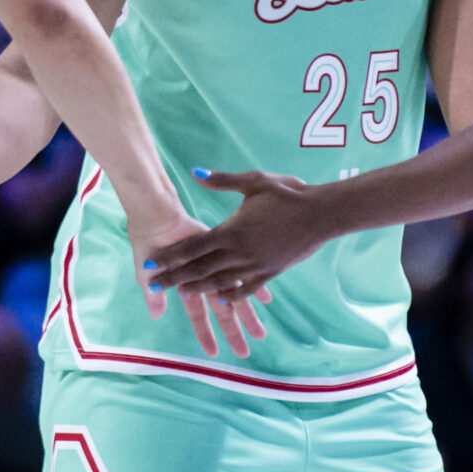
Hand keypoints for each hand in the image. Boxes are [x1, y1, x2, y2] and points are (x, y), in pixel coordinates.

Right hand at [131, 206, 267, 358]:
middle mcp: (204, 282)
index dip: (205, 334)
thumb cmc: (148, 243)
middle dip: (233, 332)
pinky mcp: (223, 253)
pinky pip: (242, 270)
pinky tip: (267, 298)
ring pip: (235, 295)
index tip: (213, 353)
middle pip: (222, 311)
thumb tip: (156, 315)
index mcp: (186, 287)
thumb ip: (153, 294)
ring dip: (247, 314)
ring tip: (260, 333)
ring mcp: (215, 268)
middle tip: (244, 353)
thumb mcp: (146, 273)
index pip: (198, 316)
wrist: (156, 216)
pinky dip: (254, 284)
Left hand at [145, 169, 330, 304]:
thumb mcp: (255, 181)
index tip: (151, 263)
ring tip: (180, 292)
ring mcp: (255, 266)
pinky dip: (231, 294)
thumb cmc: (289, 193)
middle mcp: (240, 253)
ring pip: (219, 282)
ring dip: (198, 288)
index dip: (170, 257)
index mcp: (232, 231)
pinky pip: (246, 288)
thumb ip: (222, 181)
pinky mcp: (271, 272)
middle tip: (154, 285)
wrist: (322, 213)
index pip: (192, 247)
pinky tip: (220, 298)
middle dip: (175, 277)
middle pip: (199, 269)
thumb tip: (196, 173)